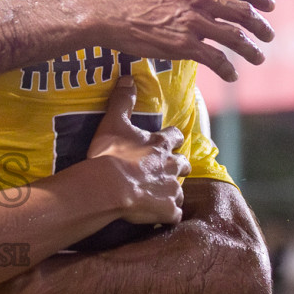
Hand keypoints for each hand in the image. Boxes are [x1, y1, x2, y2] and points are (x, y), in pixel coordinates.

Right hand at [89, 75, 188, 224]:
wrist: (110, 187)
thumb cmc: (110, 154)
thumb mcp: (113, 122)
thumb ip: (122, 100)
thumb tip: (128, 77)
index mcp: (161, 144)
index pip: (176, 137)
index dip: (173, 138)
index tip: (171, 140)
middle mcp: (172, 166)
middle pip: (184, 164)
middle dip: (179, 166)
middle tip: (167, 169)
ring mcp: (171, 190)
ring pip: (180, 191)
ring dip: (171, 192)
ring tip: (159, 195)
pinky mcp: (167, 211)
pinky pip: (174, 215)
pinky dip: (167, 215)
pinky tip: (158, 216)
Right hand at [92, 0, 275, 81]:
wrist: (105, 12)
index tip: (268, 6)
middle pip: (241, 12)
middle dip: (260, 25)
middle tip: (269, 35)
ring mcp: (192, 22)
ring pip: (233, 37)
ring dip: (250, 49)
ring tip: (258, 57)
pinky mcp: (182, 45)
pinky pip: (214, 59)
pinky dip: (227, 68)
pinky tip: (232, 76)